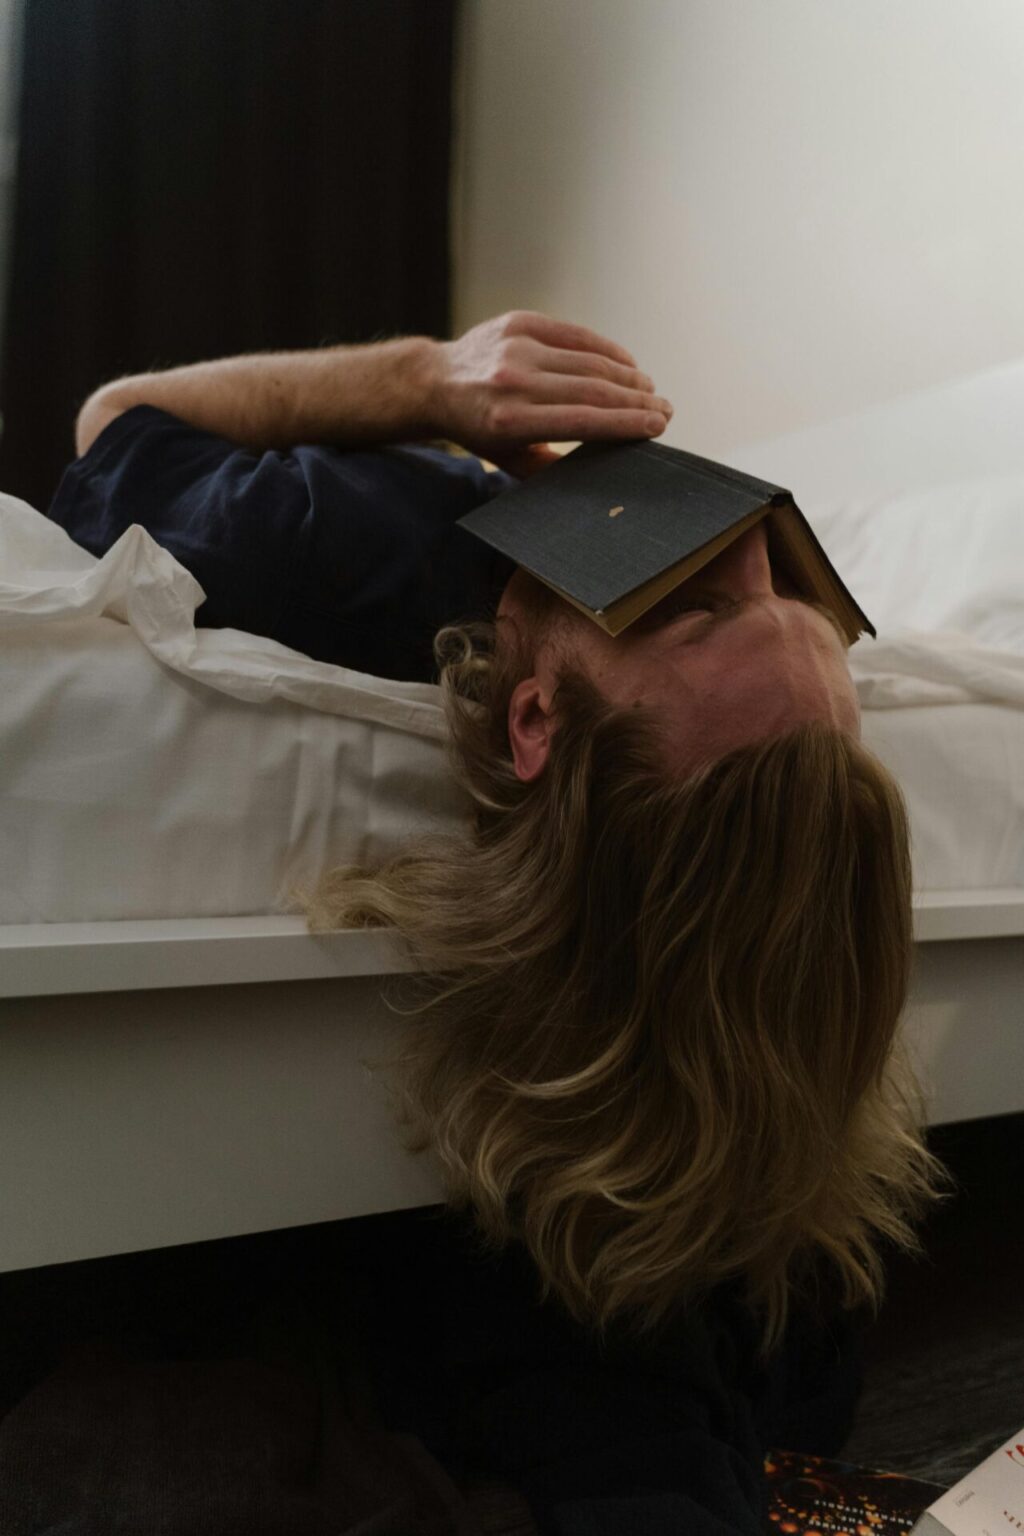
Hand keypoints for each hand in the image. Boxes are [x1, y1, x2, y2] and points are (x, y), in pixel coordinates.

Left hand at [431, 311, 672, 475]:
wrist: (436, 383)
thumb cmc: (479, 429)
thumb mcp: (508, 459)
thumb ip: (552, 467)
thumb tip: (604, 467)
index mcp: (510, 421)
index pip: (583, 420)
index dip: (626, 422)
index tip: (658, 426)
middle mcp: (513, 382)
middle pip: (593, 389)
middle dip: (637, 400)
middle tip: (665, 410)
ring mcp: (517, 348)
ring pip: (589, 360)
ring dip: (627, 375)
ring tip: (650, 390)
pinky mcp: (520, 323)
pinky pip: (575, 334)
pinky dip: (606, 349)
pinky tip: (627, 363)